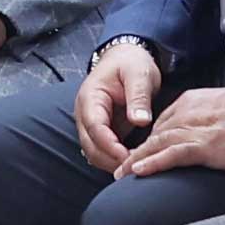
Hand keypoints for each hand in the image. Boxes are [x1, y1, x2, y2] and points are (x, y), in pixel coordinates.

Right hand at [74, 40, 166, 174]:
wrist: (125, 58)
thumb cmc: (131, 63)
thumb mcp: (139, 74)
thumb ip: (138, 96)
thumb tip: (140, 120)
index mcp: (90, 98)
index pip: (94, 127)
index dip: (110, 146)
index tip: (128, 157)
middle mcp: (85, 113)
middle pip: (90, 146)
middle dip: (110, 160)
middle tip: (136, 167)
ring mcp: (90, 123)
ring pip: (94, 152)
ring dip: (111, 162)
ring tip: (136, 165)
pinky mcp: (99, 130)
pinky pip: (102, 151)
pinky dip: (114, 159)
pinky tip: (132, 161)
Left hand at [118, 83, 224, 180]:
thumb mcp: (220, 105)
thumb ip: (204, 115)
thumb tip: (202, 131)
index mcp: (190, 102)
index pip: (162, 123)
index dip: (149, 140)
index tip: (140, 153)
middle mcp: (186, 113)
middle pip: (154, 133)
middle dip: (137, 151)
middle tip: (122, 167)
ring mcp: (194, 129)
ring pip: (157, 144)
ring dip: (137, 160)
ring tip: (123, 174)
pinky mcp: (203, 145)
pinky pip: (172, 154)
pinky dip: (154, 162)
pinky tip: (139, 170)